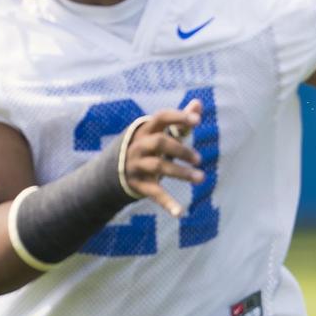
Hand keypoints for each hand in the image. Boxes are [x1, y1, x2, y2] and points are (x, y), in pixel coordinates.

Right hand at [121, 99, 203, 216]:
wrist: (115, 172)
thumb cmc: (148, 148)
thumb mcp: (161, 133)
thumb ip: (181, 120)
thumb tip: (199, 102)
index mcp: (145, 130)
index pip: (161, 118)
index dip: (178, 117)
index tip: (196, 121)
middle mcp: (138, 146)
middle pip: (159, 142)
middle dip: (181, 149)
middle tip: (199, 159)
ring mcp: (137, 165)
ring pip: (158, 167)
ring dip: (181, 173)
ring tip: (201, 178)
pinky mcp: (138, 185)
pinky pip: (154, 194)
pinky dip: (167, 203)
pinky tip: (180, 213)